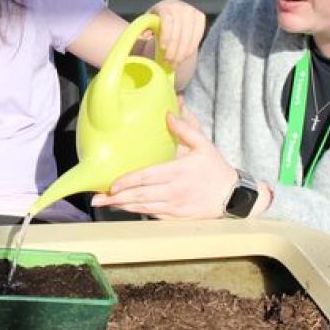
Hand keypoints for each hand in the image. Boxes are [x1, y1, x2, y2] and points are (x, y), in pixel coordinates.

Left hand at [91, 112, 236, 218]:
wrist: (234, 196)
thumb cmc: (216, 168)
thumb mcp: (204, 144)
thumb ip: (185, 128)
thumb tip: (168, 113)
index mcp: (178, 171)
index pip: (148, 177)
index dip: (128, 182)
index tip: (112, 185)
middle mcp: (174, 190)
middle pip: (141, 196)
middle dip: (116, 198)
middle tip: (96, 200)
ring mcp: (175, 206)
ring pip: (144, 208)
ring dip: (123, 207)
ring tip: (105, 204)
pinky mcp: (177, 217)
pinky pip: (153, 216)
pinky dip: (137, 213)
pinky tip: (125, 209)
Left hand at [144, 0, 205, 68]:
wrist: (173, 13)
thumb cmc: (157, 21)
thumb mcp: (148, 23)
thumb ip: (144, 29)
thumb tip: (144, 35)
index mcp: (165, 7)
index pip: (167, 20)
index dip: (166, 35)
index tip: (163, 48)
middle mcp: (180, 7)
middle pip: (180, 30)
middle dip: (174, 49)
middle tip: (168, 62)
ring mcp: (192, 12)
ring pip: (189, 35)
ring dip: (182, 52)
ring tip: (174, 64)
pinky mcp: (200, 18)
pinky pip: (197, 36)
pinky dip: (190, 49)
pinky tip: (183, 57)